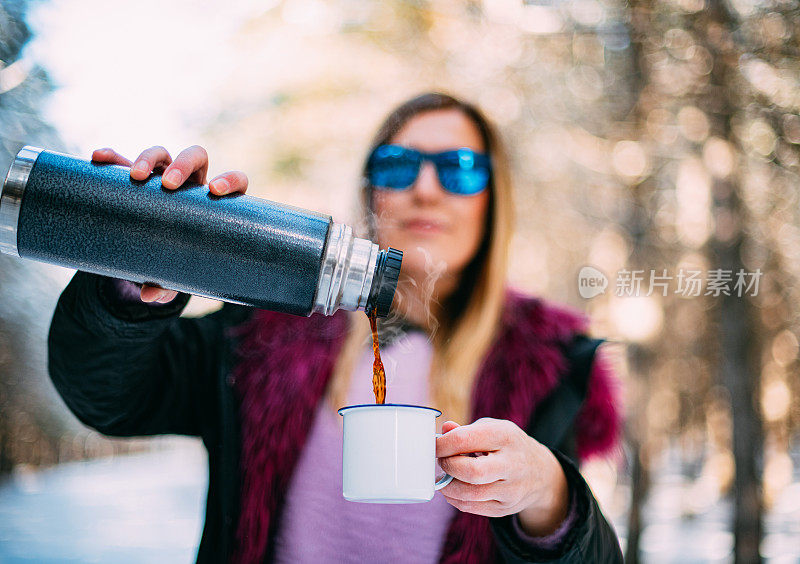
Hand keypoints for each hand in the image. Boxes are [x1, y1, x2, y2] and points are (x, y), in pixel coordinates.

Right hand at [91, 145, 248, 303]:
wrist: (155, 251)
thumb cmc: (178, 261)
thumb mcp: (177, 275)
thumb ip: (168, 286)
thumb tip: (150, 296)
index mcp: (215, 204)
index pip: (235, 181)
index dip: (230, 180)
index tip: (215, 191)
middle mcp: (192, 183)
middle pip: (196, 157)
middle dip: (183, 166)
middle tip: (167, 185)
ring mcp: (162, 175)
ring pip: (161, 154)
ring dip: (148, 158)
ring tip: (134, 176)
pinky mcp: (133, 175)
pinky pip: (121, 160)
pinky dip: (112, 157)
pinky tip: (98, 158)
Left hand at [436, 418, 568, 536]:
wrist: (540, 473)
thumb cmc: (508, 445)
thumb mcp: (493, 428)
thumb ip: (466, 430)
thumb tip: (444, 431)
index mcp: (505, 436)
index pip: (464, 440)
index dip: (442, 444)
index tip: (434, 445)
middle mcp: (512, 464)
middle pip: (470, 472)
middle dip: (448, 466)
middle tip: (442, 461)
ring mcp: (511, 490)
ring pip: (469, 494)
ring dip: (448, 486)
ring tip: (445, 476)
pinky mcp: (505, 509)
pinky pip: (471, 507)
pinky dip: (455, 499)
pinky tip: (453, 489)